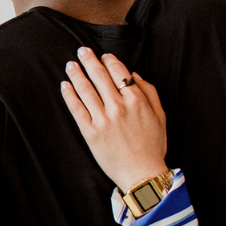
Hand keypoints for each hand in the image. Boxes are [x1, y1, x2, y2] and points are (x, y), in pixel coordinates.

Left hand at [60, 48, 169, 190]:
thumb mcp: (160, 116)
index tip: (104, 56)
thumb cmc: (153, 145)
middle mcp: (118, 107)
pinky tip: (65, 85)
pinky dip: (69, 95)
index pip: (119, 73)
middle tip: (81, 51)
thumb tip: (135, 75)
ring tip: (70, 65)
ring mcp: (103, 120)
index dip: (109, 61)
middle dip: (89, 61)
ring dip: (77, 74)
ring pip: (86, 90)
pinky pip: (77, 109)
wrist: (142, 174)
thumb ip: (150, 93)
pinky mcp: (90, 133)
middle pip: (100, 77)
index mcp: (136, 101)